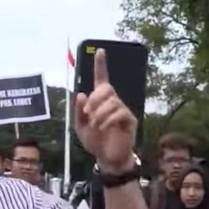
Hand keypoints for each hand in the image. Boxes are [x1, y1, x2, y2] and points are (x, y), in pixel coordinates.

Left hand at [74, 49, 138, 170]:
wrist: (106, 158)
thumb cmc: (94, 142)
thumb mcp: (80, 128)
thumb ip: (78, 112)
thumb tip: (81, 94)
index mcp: (99, 102)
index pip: (101, 79)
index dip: (100, 65)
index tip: (100, 51)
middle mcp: (113, 102)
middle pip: (106, 89)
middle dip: (95, 100)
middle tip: (88, 113)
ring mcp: (122, 110)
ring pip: (112, 102)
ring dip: (99, 113)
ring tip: (96, 125)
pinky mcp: (129, 120)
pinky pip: (119, 113)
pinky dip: (108, 120)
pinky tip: (104, 128)